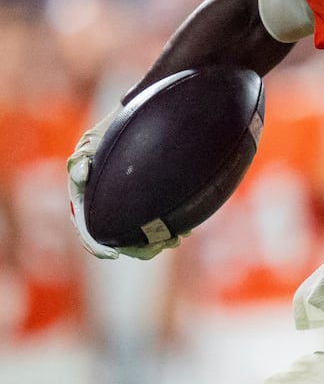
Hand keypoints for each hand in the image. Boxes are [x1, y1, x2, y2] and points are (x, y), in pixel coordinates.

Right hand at [66, 112, 182, 260]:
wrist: (134, 128)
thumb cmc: (107, 138)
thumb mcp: (90, 143)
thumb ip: (81, 158)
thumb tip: (79, 174)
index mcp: (87, 205)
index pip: (88, 232)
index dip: (96, 247)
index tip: (112, 255)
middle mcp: (108, 213)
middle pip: (119, 242)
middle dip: (138, 249)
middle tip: (158, 246)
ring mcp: (130, 212)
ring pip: (142, 239)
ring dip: (157, 243)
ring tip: (175, 239)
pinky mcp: (150, 208)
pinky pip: (159, 227)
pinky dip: (170, 231)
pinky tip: (184, 231)